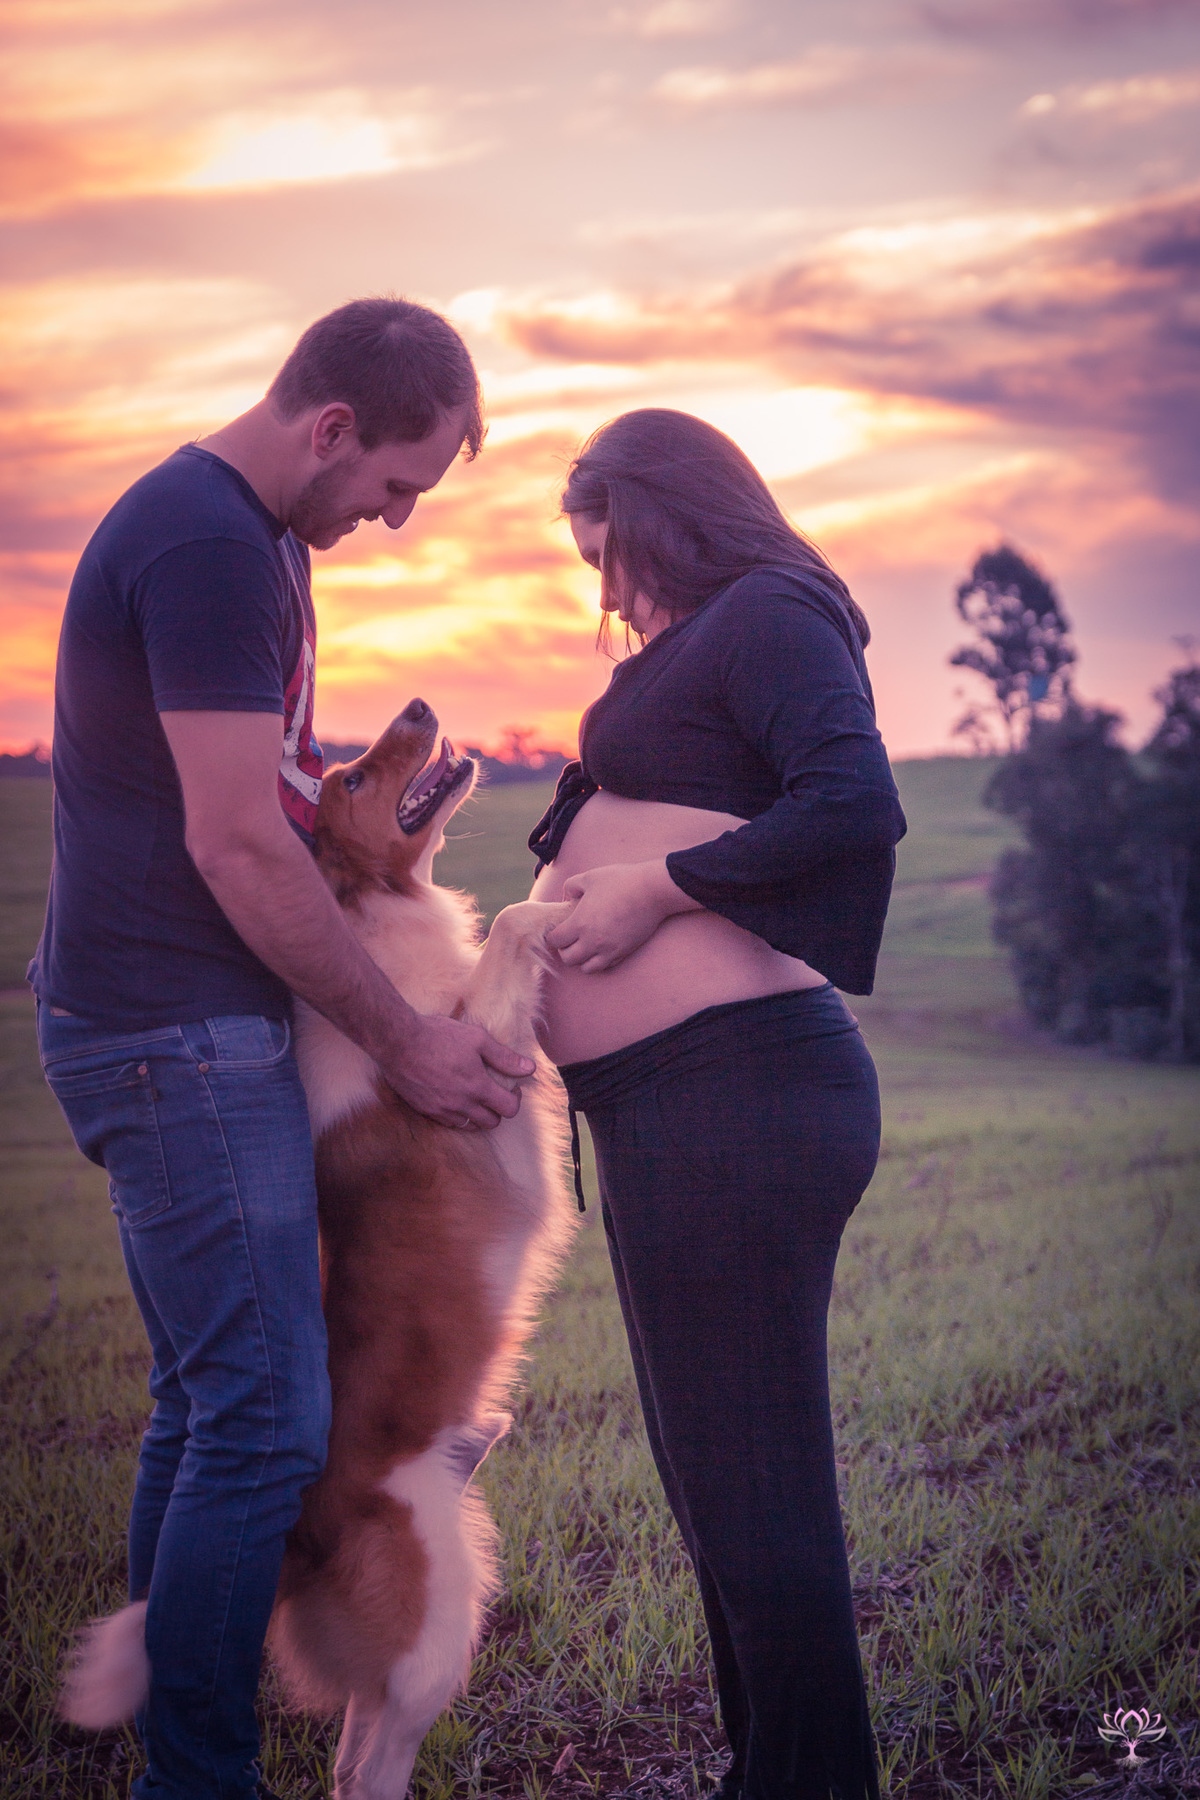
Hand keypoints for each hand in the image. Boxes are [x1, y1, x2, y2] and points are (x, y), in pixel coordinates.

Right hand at [380, 1012, 534, 1128]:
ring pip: (470, 1126)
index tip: (512, 1086)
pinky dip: (458, 1115)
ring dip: (478, 1114)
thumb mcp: (477, 1039)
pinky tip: (455, 1097)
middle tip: (494, 1091)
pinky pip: (449, 1123)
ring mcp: (442, 1111)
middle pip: (491, 1123)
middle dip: (498, 1109)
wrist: (398, 1042)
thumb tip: (530, 1068)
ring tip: (474, 1095)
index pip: (509, 1110)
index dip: (515, 1099)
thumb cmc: (438, 1036)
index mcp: (477, 1087)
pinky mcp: (425, 1111)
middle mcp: (461, 1105)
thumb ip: (504, 1057)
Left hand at [547, 860, 701, 972]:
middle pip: (568, 959)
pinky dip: (599, 960)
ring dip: (582, 959)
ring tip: (585, 945)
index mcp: (580, 923)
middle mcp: (592, 942)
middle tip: (570, 938)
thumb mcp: (589, 877)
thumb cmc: (620, 881)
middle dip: (565, 949)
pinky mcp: (624, 952)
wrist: (653, 891)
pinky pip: (605, 966)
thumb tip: (566, 897)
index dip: (553, 935)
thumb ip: (571, 886)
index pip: (555, 941)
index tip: (557, 928)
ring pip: (586, 968)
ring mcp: (609, 950)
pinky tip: (601, 947)